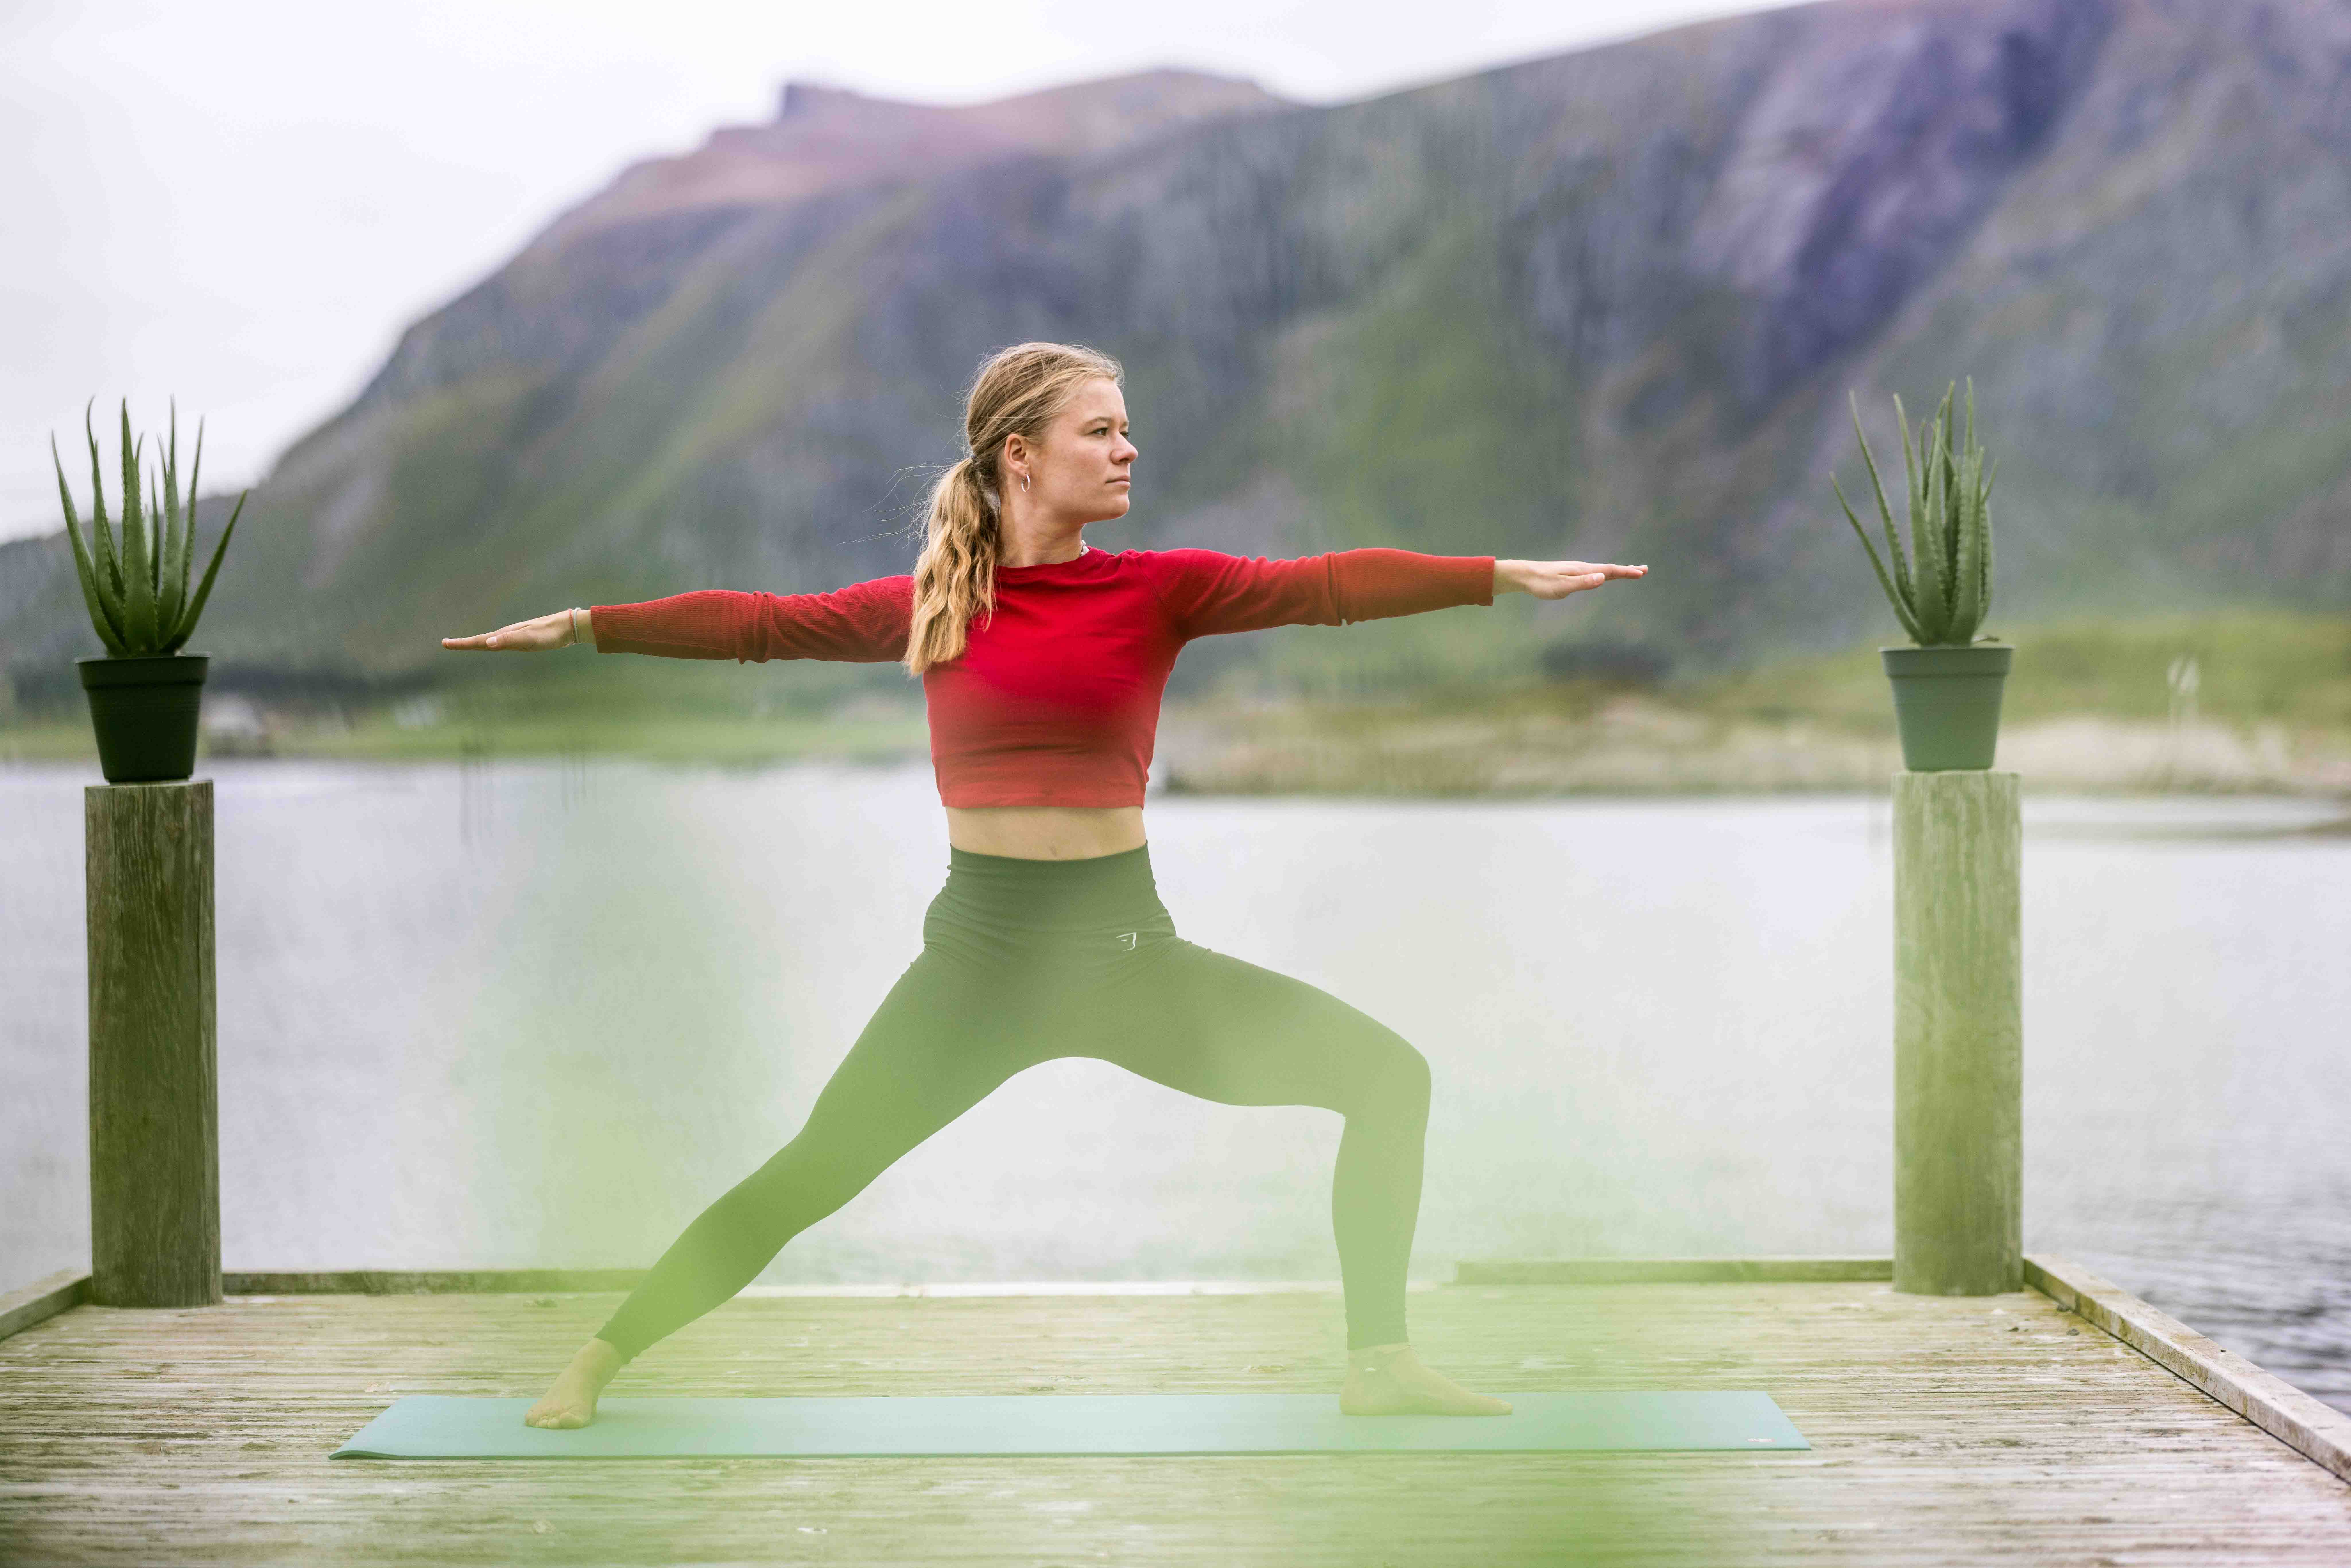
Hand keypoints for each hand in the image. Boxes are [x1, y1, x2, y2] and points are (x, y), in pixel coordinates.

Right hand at [441, 608, 583, 651]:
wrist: (567, 627)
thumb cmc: (549, 634)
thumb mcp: (529, 639)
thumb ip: (508, 641)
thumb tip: (487, 643)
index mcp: (505, 635)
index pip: (479, 641)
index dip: (461, 643)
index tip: (444, 643)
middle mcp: (507, 634)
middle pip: (481, 640)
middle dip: (463, 643)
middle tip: (446, 643)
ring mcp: (514, 636)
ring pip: (490, 641)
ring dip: (475, 643)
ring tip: (463, 645)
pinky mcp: (523, 639)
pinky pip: (501, 642)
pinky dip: (491, 643)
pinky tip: (493, 645)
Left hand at [1495, 560, 1648, 598]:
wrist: (1524, 575)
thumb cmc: (1541, 583)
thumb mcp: (1562, 586)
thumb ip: (1582, 583)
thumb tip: (1602, 577)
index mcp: (1583, 570)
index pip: (1609, 571)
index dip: (1626, 572)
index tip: (1641, 572)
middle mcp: (1582, 568)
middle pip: (1609, 569)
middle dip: (1627, 570)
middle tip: (1644, 570)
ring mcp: (1577, 570)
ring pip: (1601, 570)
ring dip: (1617, 571)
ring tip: (1629, 571)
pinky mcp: (1570, 573)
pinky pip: (1593, 573)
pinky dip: (1604, 573)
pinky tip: (1602, 576)